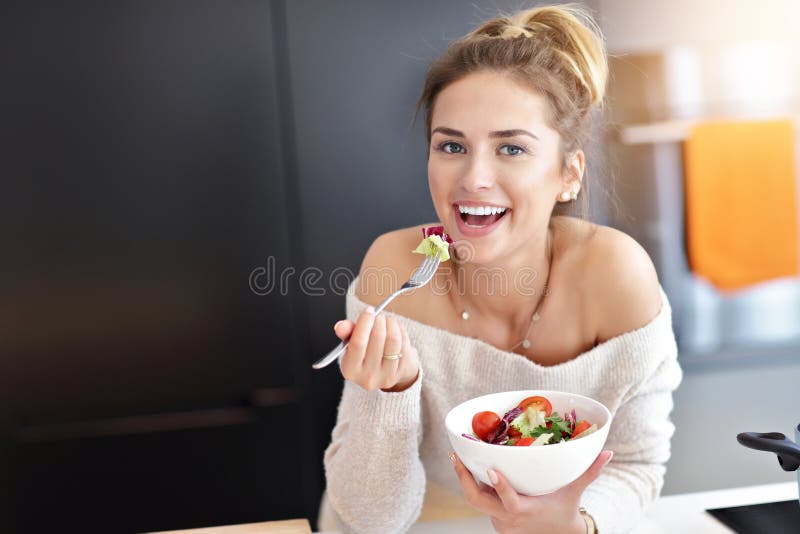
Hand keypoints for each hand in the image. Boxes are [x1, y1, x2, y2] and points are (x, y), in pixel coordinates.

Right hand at [334, 307, 419, 391]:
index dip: (364, 323)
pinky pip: (404, 344)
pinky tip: (396, 330)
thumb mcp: (351, 345)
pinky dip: (401, 331)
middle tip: (379, 316)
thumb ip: (346, 333)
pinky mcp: (403, 371)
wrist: (385, 372)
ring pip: (393, 340)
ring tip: (387, 321)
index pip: (358, 343)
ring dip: (391, 324)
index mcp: (350, 370)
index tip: (369, 310)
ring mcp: (387, 375)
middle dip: (379, 320)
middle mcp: (368, 376)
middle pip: (378, 338)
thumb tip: (340, 325)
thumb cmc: (366, 354)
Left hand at [451, 449, 612, 533]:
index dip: (499, 487)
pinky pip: (480, 501)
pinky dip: (474, 485)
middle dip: (464, 479)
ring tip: (457, 456)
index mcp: (525, 511)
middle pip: (477, 501)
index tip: (490, 470)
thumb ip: (588, 473)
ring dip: (465, 480)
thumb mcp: (574, 492)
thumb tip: (607, 452)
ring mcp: (497, 520)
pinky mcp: (494, 518)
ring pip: (475, 500)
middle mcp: (507, 518)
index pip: (508, 502)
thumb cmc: (564, 510)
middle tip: (456, 456)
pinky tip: (468, 467)